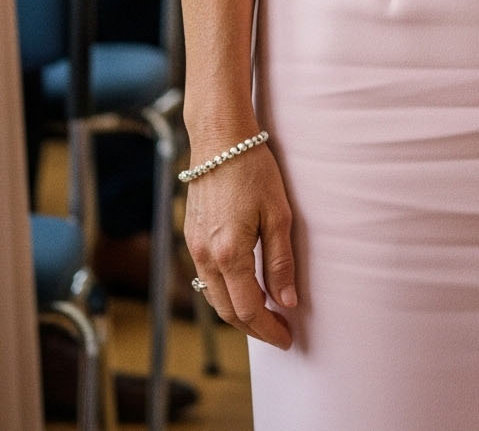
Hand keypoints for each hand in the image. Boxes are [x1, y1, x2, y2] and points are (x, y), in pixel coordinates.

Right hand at [183, 136, 297, 348]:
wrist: (219, 139)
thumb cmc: (253, 170)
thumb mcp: (279, 214)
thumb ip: (281, 261)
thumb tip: (287, 301)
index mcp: (229, 254)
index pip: (248, 309)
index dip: (268, 329)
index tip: (287, 339)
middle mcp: (205, 257)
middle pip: (227, 311)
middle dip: (253, 327)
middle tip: (279, 332)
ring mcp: (194, 247)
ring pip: (213, 297)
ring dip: (237, 313)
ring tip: (264, 315)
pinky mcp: (191, 237)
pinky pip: (206, 278)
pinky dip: (224, 293)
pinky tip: (242, 288)